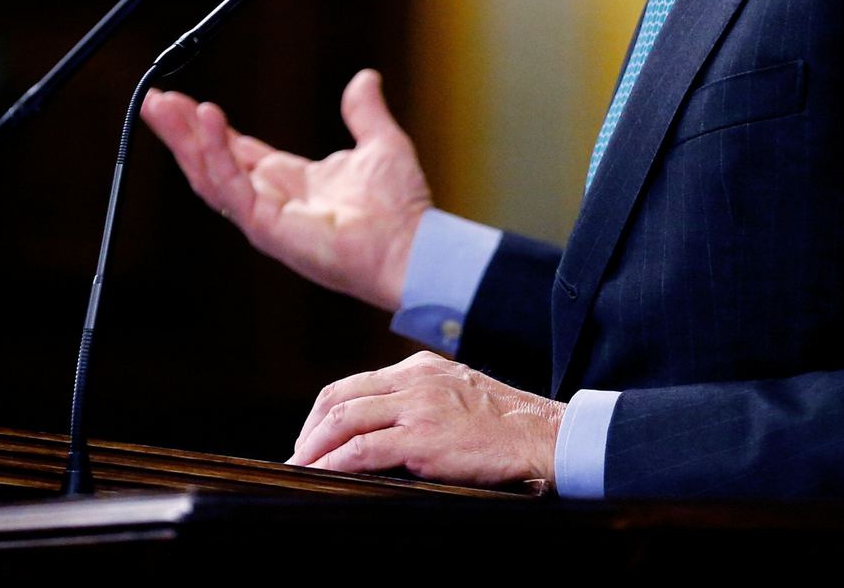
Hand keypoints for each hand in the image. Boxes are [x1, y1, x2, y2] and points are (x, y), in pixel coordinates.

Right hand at [139, 68, 430, 310]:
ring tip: (164, 106)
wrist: (413, 247)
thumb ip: (364, 112)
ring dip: (186, 140)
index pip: (232, 149)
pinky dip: (216, 154)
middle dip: (179, 131)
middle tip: (153, 100)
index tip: (178, 98)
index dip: (204, 126)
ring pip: (210, 176)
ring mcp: (264, 217)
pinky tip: (206, 121)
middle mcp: (269, 199)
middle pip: (209, 161)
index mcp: (287, 180)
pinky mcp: (268, 229)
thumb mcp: (379, 142)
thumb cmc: (400, 207)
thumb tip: (365, 78)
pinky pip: (232, 189)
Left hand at [288, 351, 563, 486]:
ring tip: (301, 469)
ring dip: (315, 447)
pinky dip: (337, 462)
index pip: (355, 384)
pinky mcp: (424, 438)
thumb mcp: (458, 396)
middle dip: (311, 429)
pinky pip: (364, 448)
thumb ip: (422, 402)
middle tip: (300, 457)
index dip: (324, 413)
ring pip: (345, 419)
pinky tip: (324, 475)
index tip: (312, 438)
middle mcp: (414, 380)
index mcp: (420, 368)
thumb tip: (384, 431)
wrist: (544, 437)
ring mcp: (418, 406)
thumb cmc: (507, 426)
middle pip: (340, 398)